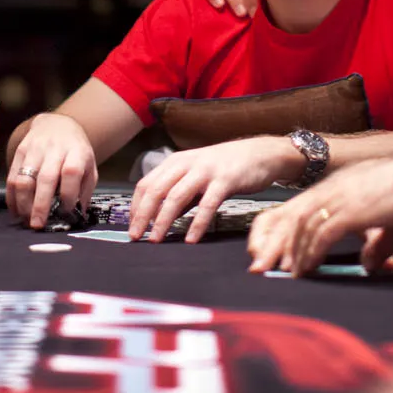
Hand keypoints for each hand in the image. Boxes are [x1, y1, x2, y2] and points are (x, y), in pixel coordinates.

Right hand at [6, 112, 97, 228]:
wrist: (56, 125)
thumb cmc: (75, 151)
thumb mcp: (89, 166)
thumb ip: (85, 190)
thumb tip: (78, 214)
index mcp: (76, 152)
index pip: (71, 173)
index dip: (68, 195)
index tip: (65, 210)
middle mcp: (54, 149)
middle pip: (45, 178)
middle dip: (39, 205)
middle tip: (37, 224)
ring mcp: (34, 149)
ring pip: (23, 179)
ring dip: (23, 203)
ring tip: (26, 219)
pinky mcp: (19, 151)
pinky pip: (11, 177)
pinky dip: (11, 197)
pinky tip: (16, 210)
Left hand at [129, 137, 291, 242]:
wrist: (260, 153)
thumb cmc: (227, 166)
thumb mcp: (196, 175)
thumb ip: (180, 195)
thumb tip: (161, 217)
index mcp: (176, 161)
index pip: (146, 184)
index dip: (136, 206)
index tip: (131, 226)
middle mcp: (187, 163)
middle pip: (156, 190)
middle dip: (143, 215)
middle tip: (136, 236)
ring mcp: (206, 171)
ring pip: (177, 197)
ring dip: (164, 220)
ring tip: (157, 239)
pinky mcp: (225, 180)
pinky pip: (207, 204)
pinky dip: (197, 223)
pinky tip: (191, 238)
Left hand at [247, 155, 392, 275]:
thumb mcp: (390, 222)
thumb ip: (376, 242)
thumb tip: (369, 263)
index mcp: (337, 188)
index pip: (299, 208)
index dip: (283, 231)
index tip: (275, 253)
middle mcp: (333, 190)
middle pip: (292, 216)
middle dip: (276, 243)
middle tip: (264, 267)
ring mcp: (341, 198)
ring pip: (303, 226)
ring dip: (291, 252)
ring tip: (284, 273)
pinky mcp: (353, 210)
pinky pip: (322, 234)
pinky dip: (310, 252)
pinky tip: (306, 269)